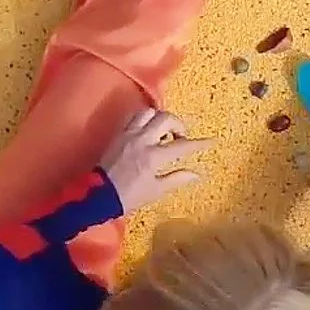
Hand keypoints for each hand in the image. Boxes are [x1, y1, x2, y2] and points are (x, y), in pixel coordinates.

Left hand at [97, 107, 211, 211]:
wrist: (98, 195)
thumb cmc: (129, 196)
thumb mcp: (156, 190)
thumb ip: (177, 178)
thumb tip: (197, 174)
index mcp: (154, 157)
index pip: (182, 146)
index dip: (199, 143)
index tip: (211, 141)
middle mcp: (142, 140)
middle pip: (166, 118)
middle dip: (178, 125)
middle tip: (180, 138)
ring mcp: (129, 134)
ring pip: (149, 113)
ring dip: (160, 119)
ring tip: (163, 133)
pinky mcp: (119, 133)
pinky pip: (134, 117)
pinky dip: (144, 120)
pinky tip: (147, 131)